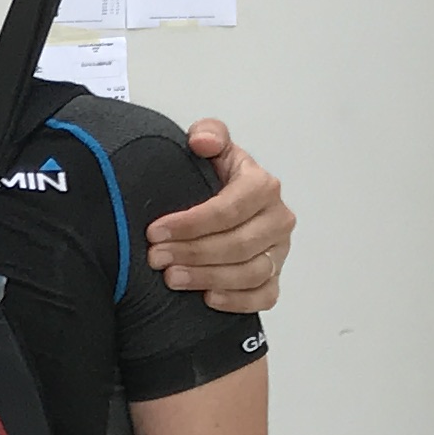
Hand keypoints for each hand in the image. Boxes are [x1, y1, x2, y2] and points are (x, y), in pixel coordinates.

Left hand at [148, 120, 290, 312]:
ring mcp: (279, 251)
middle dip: (193, 252)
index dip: (191, 222)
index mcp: (263, 186)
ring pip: (250, 272)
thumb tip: (201, 142)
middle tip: (157, 258)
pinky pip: (264, 296)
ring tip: (172, 278)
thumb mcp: (211, 147)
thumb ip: (209, 134)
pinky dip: (238, 301)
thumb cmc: (215, 178)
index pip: (230, 208)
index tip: (155, 231)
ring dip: (208, 277)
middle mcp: (277, 219)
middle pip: (239, 244)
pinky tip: (208, 298)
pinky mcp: (274, 278)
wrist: (225, 206)